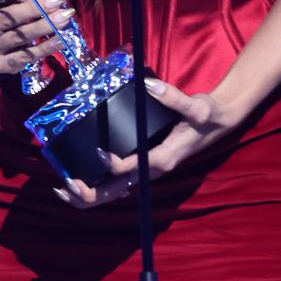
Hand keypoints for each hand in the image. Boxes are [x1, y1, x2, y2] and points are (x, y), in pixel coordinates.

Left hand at [52, 77, 238, 208]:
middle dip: (88, 193)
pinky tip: (78, 179)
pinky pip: (116, 185)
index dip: (113, 165)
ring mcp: (147, 172)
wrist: (218, 123)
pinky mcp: (143, 168)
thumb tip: (148, 86)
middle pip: (116, 193)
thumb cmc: (207, 115)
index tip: (100, 150)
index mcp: (163, 159)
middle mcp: (152, 171)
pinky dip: (96, 186)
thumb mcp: (196, 106)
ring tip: (62, 187)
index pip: (132, 169)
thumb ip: (173, 97)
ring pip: (113, 193)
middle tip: (65, 184)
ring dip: (87, 195)